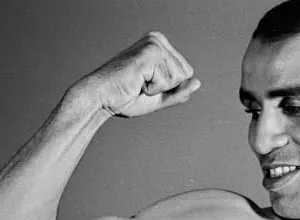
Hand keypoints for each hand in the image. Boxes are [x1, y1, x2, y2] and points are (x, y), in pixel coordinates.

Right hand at [78, 32, 200, 117]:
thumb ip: (179, 91)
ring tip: (138, 83)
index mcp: (160, 45)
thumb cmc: (125, 97)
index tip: (147, 85)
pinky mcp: (149, 53)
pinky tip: (136, 82)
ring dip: (158, 89)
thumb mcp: (159, 97)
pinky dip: (153, 89)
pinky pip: (168, 81)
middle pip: (186, 74)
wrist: (101, 99)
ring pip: (179, 78)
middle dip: (166, 88)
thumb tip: (198, 83)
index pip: (187, 73)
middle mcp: (158, 39)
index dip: (169, 88)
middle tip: (141, 85)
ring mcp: (154, 44)